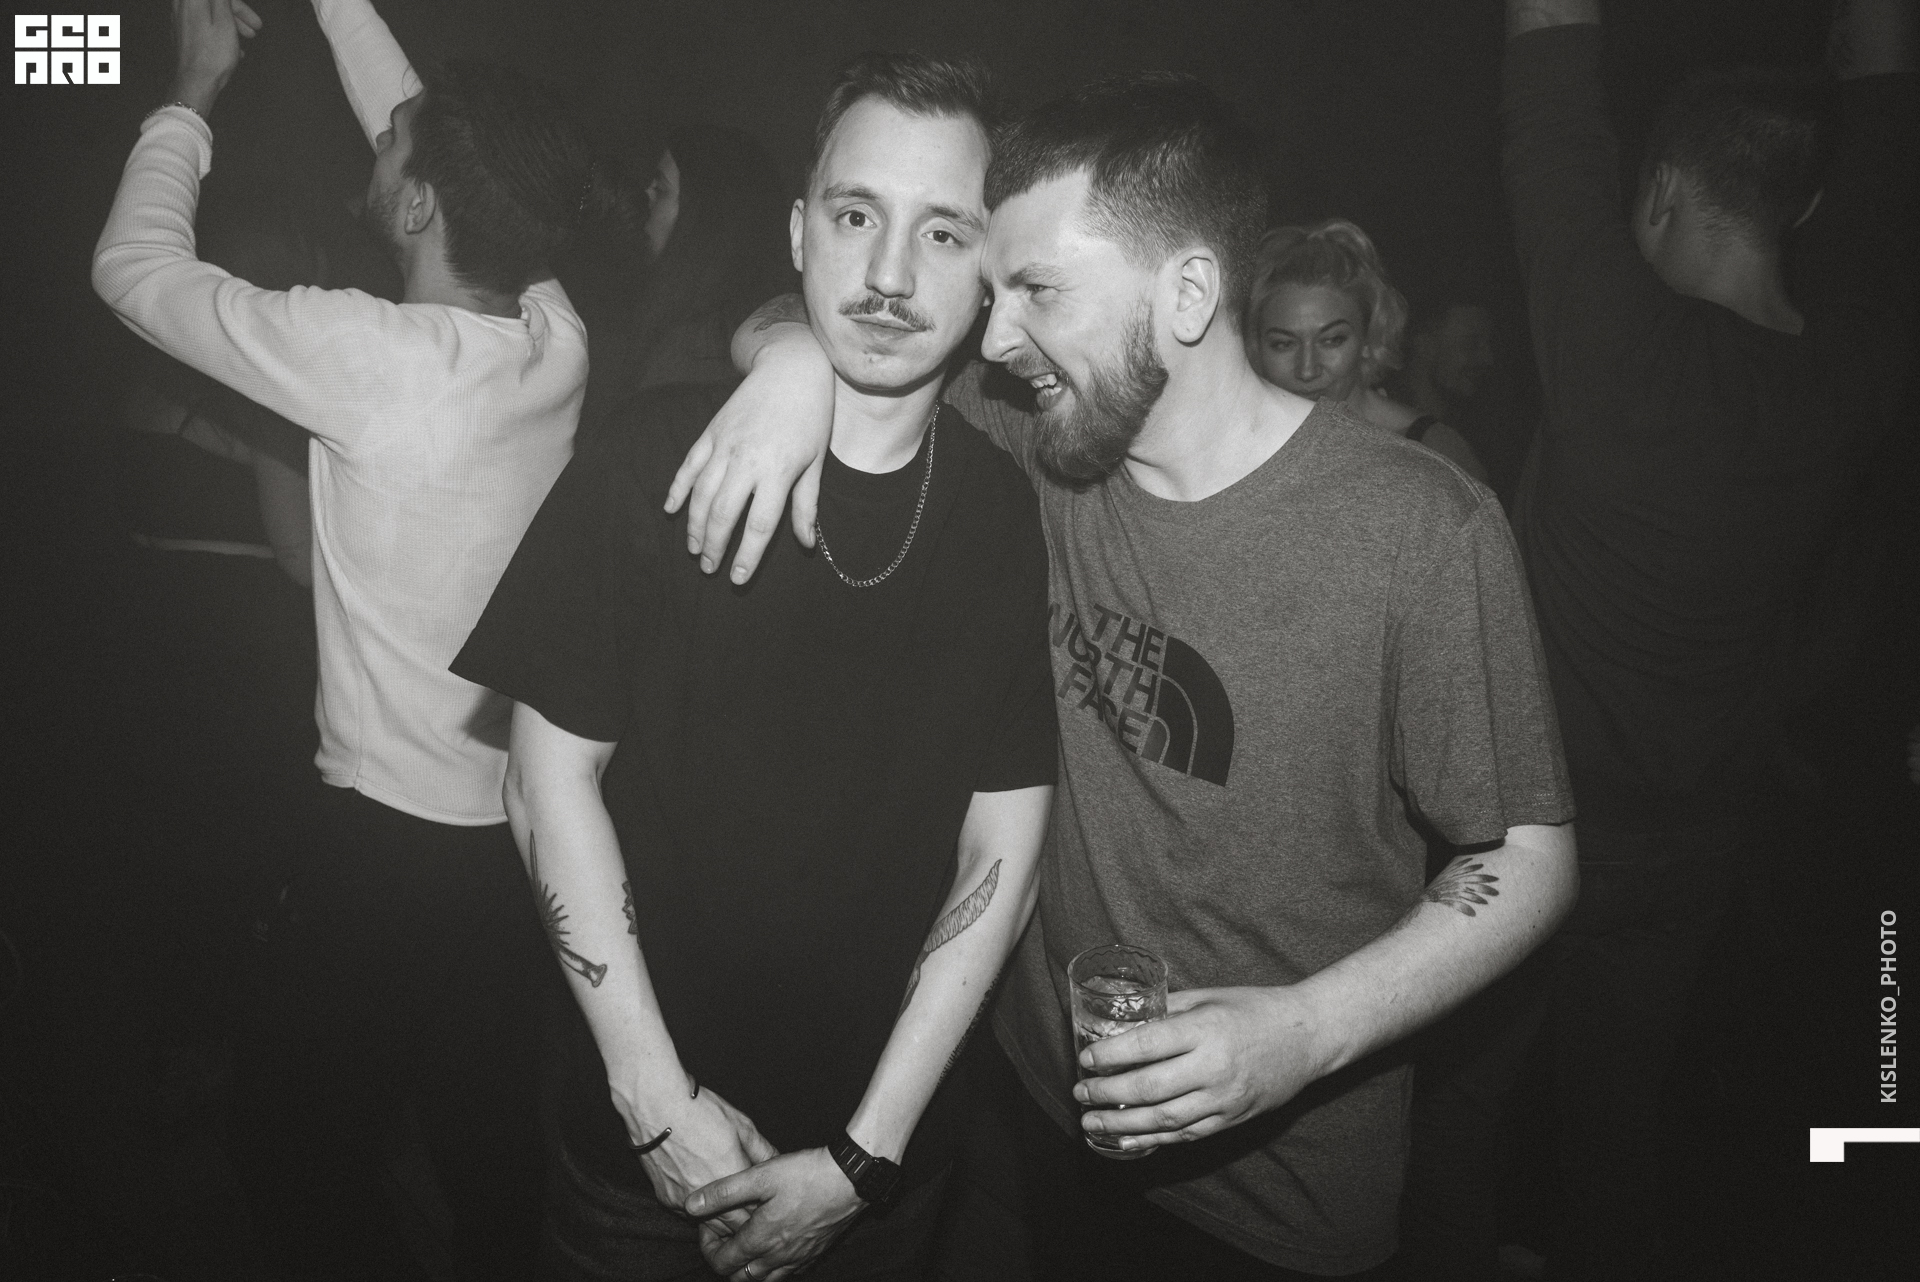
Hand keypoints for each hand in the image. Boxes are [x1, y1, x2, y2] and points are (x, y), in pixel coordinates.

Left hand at [168, 0, 262, 114]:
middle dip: (235, 13)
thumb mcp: (225, 22)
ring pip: (208, 15)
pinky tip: (232, 47)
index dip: (238, 5)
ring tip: (246, 38)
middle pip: (212, 4)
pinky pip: (202, 26)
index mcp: (192, 1)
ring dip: (229, 24)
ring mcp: (179, 22)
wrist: (196, 82)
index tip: (253, 18)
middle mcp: (181, 7)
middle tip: (254, 28)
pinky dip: (218, 32)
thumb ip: (223, 1)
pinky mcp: (181, 36)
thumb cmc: (213, 54)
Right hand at [630, 1084, 778, 1238]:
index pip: (756, 1211)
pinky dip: (701, 1212)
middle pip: (734, 1225)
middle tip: (753, 1209)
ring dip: (723, 1221)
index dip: (764, 1210)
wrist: (655, 1106)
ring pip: (711, 1226)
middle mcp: (709, 1196)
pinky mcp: (667, 1199)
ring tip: (733, 1207)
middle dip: (746, 1220)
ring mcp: (685, 1201)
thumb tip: (778, 1165)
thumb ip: (762, 1151)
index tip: (769, 1204)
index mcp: (732, 1178)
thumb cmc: (700, 1111)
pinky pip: (690, 1216)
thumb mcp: (741, 1125)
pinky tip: (708, 1199)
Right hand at [664, 333, 834, 584]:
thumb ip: (806, 506)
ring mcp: (724, 445)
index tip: (738, 578)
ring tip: (693, 549)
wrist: (791, 369)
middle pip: (722, 515)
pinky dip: (677, 490)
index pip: (758, 525)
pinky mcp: (710, 432)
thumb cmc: (810, 418)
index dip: (746, 556)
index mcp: (777, 471)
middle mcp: (746, 461)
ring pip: (700, 494)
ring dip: (693, 526)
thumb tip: (806, 544)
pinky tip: (671, 511)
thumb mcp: (816, 463)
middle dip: (713, 546)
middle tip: (709, 568)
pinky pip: (688, 467)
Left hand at [685, 1147, 866, 1281]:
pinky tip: (773, 1246)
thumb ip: (724, 1192)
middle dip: (725, 1262)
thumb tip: (691, 1205)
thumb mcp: (762, 1176)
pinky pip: (787, 1273)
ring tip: (745, 1243)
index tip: (708, 1225)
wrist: (852, 1178)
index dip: (708, 1247)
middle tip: (723, 1236)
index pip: (722, 1262)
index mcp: (762, 1239)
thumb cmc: (806, 1174)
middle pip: (741, 1277)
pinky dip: (773, 1268)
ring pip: (765, 1280)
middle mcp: (778, 1256)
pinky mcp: (815, 1253)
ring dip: (749, 1268)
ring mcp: (798, 1258)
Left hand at [1072, 985, 1336, 1154]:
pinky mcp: (1231, 1118)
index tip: (1085, 1059)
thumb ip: (1169, 1010)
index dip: (1111, 1055)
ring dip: (1122, 1124)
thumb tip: (1125, 1019)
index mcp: (1206, 1029)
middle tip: (1080, 1093)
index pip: (1147, 1045)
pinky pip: (1186, 1134)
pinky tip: (1128, 1139)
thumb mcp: (1210, 997)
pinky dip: (1153, 1140)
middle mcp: (1214, 1067)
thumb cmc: (1255, 1009)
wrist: (1308, 1037)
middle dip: (1107, 1093)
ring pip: (1164, 1119)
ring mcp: (1224, 1097)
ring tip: (1092, 1122)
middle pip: (1149, 1087)